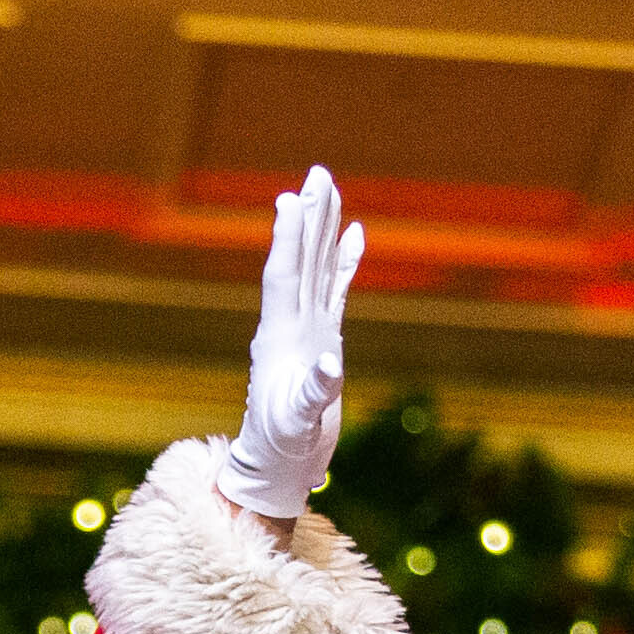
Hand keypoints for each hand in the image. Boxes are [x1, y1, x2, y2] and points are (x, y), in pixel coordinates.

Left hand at [208, 168, 366, 526]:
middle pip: (301, 258)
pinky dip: (345, 262)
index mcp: (279, 334)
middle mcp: (290, 321)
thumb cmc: (281, 444)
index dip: (289, 238)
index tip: (291, 198)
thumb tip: (331, 365)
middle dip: (309, 217)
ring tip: (331, 188)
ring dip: (324, 228)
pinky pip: (336, 289)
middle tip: (317, 173)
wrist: (278, 461)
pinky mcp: (324, 337)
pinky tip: (355, 235)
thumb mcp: (296, 421)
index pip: (284, 275)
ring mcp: (307, 326)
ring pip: (318, 266)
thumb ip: (312, 393)